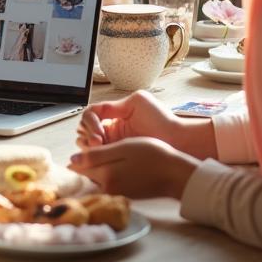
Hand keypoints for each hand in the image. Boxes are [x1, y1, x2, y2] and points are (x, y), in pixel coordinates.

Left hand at [68, 138, 198, 199]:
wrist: (177, 175)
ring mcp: (116, 193)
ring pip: (96, 178)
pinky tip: (115, 164)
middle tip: (95, 144)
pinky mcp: (125, 195)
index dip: (77, 154)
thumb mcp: (123, 149)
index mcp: (105, 176)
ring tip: (105, 153)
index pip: (78, 166)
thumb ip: (97, 155)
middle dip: (83, 162)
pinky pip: (107, 183)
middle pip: (86, 174)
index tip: (84, 142)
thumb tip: (72, 159)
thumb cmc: (153, 156)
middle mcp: (107, 189)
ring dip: (94, 168)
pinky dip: (106, 174)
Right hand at [77, 90, 215, 158]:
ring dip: (88, 146)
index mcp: (114, 115)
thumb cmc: (161, 120)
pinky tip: (101, 158)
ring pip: (87, 145)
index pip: (90, 115)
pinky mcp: (119, 158)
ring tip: (99, 150)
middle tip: (98, 142)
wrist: (178, 140)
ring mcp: (114, 145)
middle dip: (86, 135)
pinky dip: (95, 158)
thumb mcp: (137, 102)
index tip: (99, 133)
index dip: (90, 123)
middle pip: (84, 130)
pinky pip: (99, 159)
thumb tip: (95, 114)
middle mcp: (111, 130)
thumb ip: (114, 105)